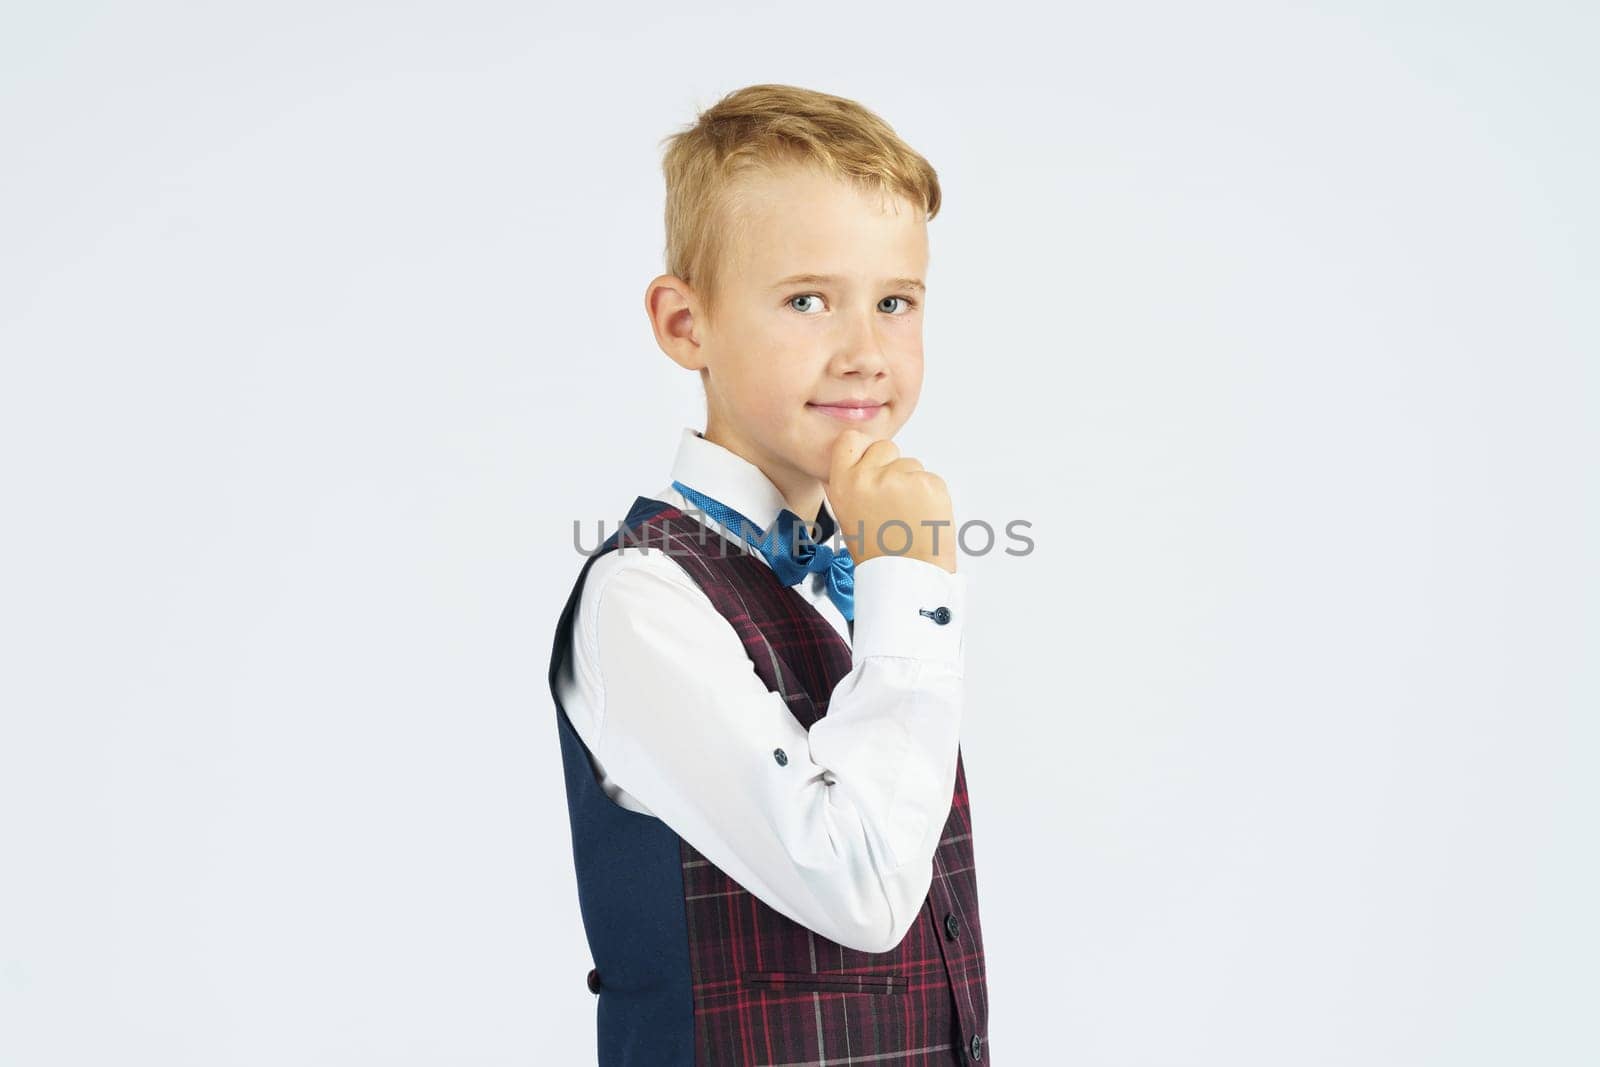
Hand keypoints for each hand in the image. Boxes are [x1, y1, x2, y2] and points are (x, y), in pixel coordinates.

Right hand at [826, 429, 956, 573]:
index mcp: (843, 484)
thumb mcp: (848, 515)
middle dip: (892, 467)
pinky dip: (931, 496)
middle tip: (894, 501)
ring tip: (908, 516)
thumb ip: (852, 484)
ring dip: (913, 484)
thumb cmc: (878, 552)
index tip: (871, 465)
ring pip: (911, 464)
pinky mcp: (929, 484)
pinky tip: (923, 518)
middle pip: (886, 447)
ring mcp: (900, 478)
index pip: (851, 440)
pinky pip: (931, 479)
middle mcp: (869, 477)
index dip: (864, 451)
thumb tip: (859, 461)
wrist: (906, 577)